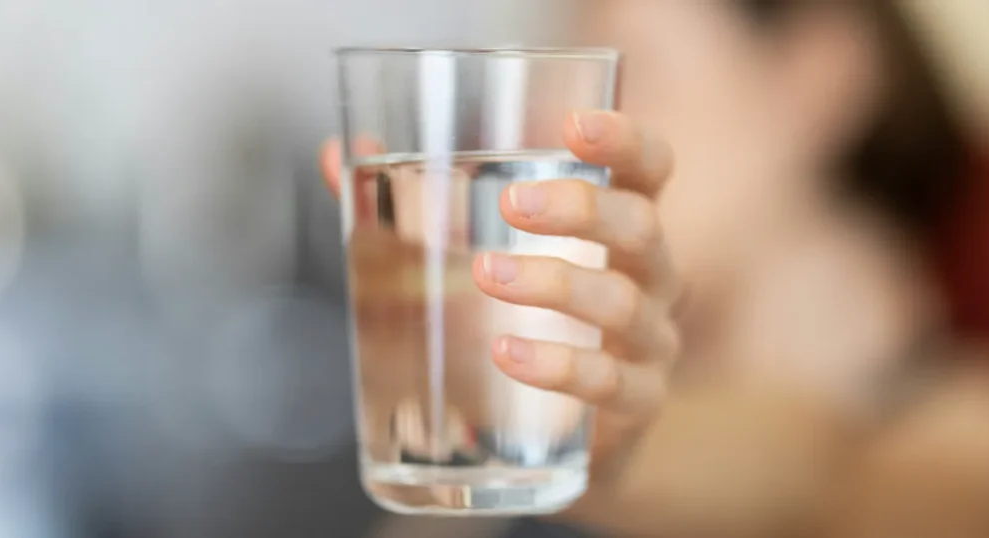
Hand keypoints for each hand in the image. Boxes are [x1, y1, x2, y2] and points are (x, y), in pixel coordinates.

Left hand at [321, 110, 679, 481]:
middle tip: (512, 204)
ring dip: (554, 283)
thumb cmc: (522, 320)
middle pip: (641, 227)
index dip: (625, 140)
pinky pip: (609, 382)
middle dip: (580, 208)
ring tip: (487, 275)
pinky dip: (557, 365)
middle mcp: (650, 277)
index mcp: (619, 227)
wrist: (558, 434)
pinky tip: (507, 352)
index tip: (572, 125)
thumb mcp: (476, 255)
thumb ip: (409, 203)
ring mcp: (650, 342)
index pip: (650, 168)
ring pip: (621, 302)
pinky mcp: (636, 402)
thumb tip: (337, 154)